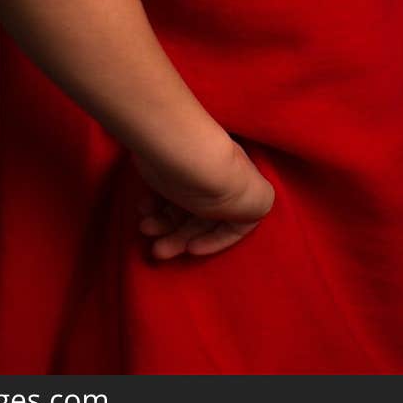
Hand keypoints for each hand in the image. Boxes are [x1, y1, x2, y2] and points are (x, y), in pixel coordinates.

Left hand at [132, 139, 274, 258]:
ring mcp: (190, 176)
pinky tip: (143, 208)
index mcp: (241, 190)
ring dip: (162, 226)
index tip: (192, 249)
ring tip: (145, 228)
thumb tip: (249, 214)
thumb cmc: (222, 181)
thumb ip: (259, 205)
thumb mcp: (257, 199)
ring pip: (177, 211)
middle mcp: (215, 183)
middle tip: (157, 251)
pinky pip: (161, 196)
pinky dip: (152, 208)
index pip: (233, 223)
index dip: (214, 241)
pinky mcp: (168, 169)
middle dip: (178, 239)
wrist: (183, 151)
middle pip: (199, 220)